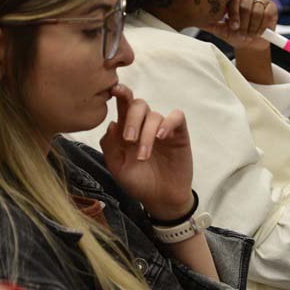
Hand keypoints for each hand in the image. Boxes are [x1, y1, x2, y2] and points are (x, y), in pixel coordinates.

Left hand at [100, 83, 193, 220]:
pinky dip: (168, 123)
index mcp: (128, 129)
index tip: (114, 90)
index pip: (123, 105)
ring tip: (144, 156)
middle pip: (138, 105)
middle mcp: (144, 125)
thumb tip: (112, 123)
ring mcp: (162, 129)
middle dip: (131, 119)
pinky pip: (176, 117)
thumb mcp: (117, 168)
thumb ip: (110, 146)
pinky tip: (161, 137)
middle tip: (128, 140)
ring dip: (146, 134)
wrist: (160, 199)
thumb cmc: (139, 183)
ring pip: (154, 115)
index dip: (120, 93)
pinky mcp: (178, 134)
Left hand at [200, 0, 278, 52]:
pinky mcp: (270, 6)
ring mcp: (259, 0)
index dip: (234, 15)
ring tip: (250, 35)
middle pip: (245, 6)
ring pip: (256, 11)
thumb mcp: (221, 31)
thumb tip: (195, 21)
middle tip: (243, 35)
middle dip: (244, 24)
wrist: (251, 45)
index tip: (233, 28)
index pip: (232, 1)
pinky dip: (263, 26)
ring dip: (253, 27)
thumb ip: (210, 24)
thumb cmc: (235, 35)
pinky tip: (259, 32)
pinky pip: (267, 14)